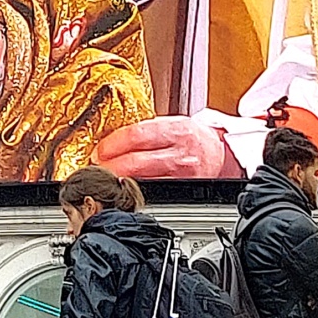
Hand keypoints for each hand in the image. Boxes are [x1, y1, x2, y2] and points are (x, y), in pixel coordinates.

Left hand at [95, 117, 239, 180]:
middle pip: (137, 161)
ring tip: (106, 180)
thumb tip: (113, 139)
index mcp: (174, 130)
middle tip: (96, 168)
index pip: (136, 135)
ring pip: (145, 181)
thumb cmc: (192, 137)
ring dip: (120, 181)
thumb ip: (145, 131)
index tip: (99, 151)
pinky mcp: (184, 190)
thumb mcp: (171, 124)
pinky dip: (137, 192)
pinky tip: (126, 190)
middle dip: (111, 167)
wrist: (220, 153)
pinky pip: (156, 193)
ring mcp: (182, 174)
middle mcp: (179, 153)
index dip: (113, 144)